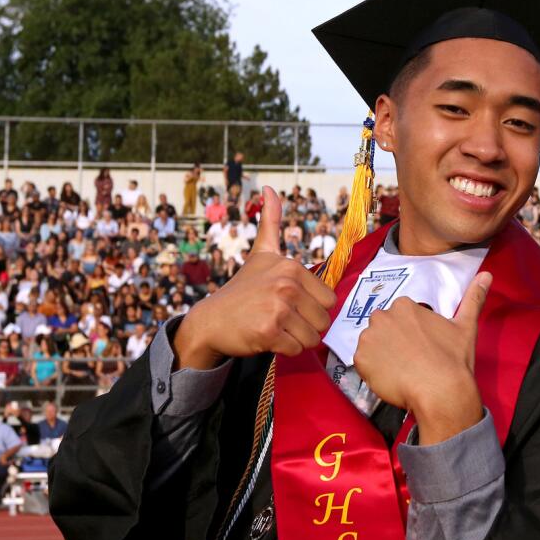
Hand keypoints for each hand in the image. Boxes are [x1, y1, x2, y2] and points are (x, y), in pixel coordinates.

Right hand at [173, 187, 337, 368]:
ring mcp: (277, 308)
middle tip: (282, 320)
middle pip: (324, 320)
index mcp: (291, 267)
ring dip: (296, 340)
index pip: (329, 300)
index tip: (291, 305)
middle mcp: (286, 285)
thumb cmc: (242, 290)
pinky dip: (284, 350)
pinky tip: (266, 338)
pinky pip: (296, 349)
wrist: (210, 320)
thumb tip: (269, 189)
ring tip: (275, 328)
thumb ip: (271, 223)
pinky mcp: (268, 332)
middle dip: (306, 326)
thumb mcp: (261, 254)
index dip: (313, 309)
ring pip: (312, 338)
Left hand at [354, 271, 491, 444]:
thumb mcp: (466, 326)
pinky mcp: (360, 360)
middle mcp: (382, 316)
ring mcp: (368, 338)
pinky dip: (373, 371)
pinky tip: (392, 378)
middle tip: (410, 359)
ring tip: (401, 370)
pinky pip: (362, 364)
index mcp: (404, 306)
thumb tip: (487, 275)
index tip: (419, 346)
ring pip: (372, 345)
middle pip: (382, 329)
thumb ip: (473, 298)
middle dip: (392, 341)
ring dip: (381, 355)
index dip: (409, 333)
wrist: (441, 391)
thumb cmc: (453, 359)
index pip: (399, 317)